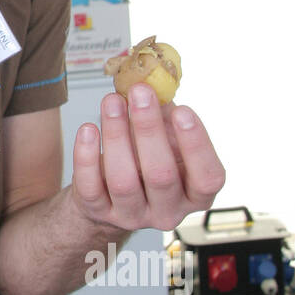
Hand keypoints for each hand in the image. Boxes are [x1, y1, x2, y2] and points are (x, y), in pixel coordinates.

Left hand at [71, 82, 225, 232]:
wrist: (109, 192)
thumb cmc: (146, 158)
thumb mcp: (165, 138)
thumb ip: (166, 113)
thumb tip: (156, 78)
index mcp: (195, 194)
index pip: (208, 178)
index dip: (196, 145)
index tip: (182, 109)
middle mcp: (168, 211)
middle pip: (161, 176)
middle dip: (149, 129)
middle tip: (140, 93)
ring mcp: (133, 216)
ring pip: (123, 181)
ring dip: (116, 135)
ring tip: (112, 101)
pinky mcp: (99, 212)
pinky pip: (91, 187)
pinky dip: (87, 156)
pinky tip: (88, 129)